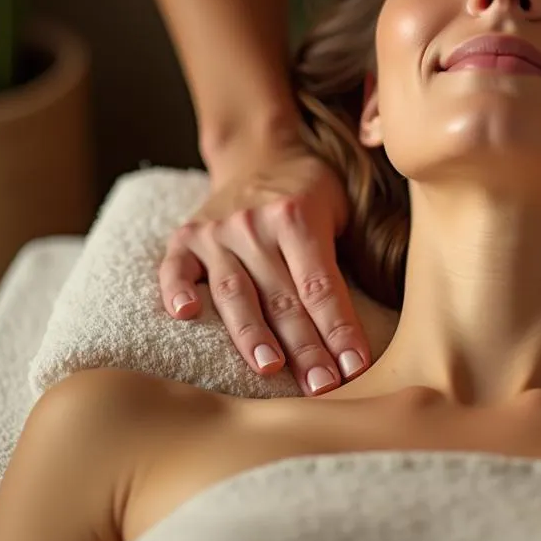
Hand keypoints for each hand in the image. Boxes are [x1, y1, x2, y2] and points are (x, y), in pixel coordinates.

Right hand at [158, 136, 370, 395]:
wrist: (260, 153)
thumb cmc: (311, 192)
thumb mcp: (339, 209)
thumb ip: (343, 255)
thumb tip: (365, 325)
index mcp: (297, 217)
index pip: (320, 285)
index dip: (338, 328)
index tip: (355, 367)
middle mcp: (254, 225)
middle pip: (282, 297)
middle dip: (305, 347)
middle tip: (323, 387)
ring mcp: (216, 232)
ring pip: (235, 293)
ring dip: (253, 336)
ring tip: (270, 369)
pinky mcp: (185, 238)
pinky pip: (175, 269)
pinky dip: (177, 291)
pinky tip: (184, 316)